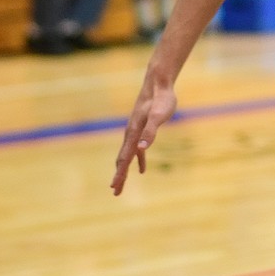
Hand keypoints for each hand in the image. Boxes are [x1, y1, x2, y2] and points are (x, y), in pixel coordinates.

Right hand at [112, 69, 176, 192]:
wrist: (158, 83)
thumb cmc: (160, 99)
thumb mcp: (158, 116)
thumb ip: (150, 132)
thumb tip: (141, 149)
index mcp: (134, 133)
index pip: (124, 158)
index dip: (120, 173)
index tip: (114, 187)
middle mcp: (131, 134)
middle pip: (122, 159)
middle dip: (119, 176)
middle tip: (115, 192)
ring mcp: (135, 131)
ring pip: (128, 155)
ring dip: (124, 170)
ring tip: (121, 184)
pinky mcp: (142, 129)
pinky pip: (137, 149)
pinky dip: (138, 160)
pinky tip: (141, 169)